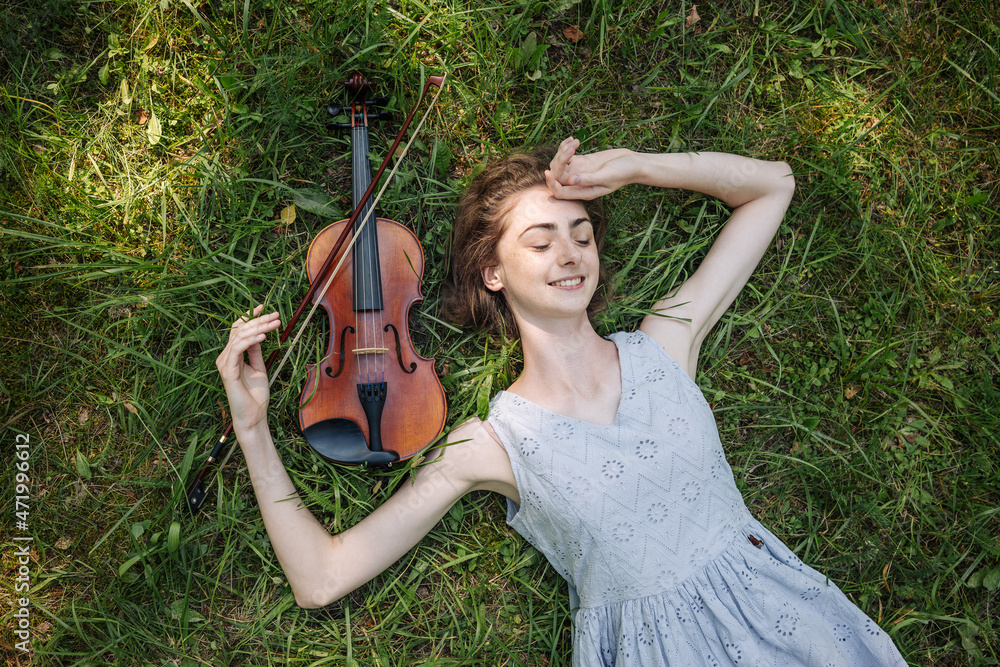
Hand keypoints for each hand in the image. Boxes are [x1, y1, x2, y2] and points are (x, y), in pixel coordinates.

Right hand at [215, 305, 281, 433]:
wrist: (253, 415)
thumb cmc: (256, 395)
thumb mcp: (259, 367)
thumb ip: (256, 351)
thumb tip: (259, 334)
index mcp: (232, 355)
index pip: (238, 330)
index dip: (249, 317)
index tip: (264, 307)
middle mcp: (225, 357)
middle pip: (240, 330)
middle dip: (259, 320)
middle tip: (276, 315)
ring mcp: (225, 363)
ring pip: (239, 337)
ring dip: (259, 327)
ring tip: (274, 323)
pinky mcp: (228, 370)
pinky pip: (238, 349)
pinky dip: (251, 340)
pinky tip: (264, 336)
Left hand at [545, 136, 636, 199]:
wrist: (633, 163)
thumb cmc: (623, 172)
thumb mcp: (607, 176)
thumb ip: (589, 179)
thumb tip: (570, 180)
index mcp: (583, 192)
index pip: (560, 192)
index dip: (551, 184)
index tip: (548, 171)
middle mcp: (578, 183)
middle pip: (557, 176)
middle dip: (559, 161)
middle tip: (571, 148)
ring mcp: (579, 172)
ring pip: (560, 164)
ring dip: (562, 151)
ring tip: (575, 142)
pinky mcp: (581, 161)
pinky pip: (566, 155)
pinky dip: (566, 146)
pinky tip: (574, 139)